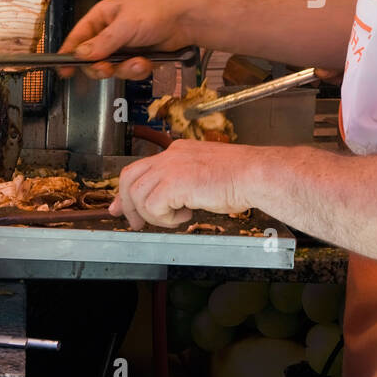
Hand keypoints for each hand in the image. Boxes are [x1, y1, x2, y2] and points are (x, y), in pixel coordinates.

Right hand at [58, 0, 186, 78]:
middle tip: (107, 69)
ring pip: (112, 69)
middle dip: (101, 67)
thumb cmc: (157, 11)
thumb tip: (80, 55)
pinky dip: (138, 70)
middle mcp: (111, 33)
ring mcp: (125, 47)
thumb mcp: (125, 26)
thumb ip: (102, 43)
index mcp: (102, 17)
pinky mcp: (139, 58)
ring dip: (124, 69)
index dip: (69, 54)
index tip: (63, 70)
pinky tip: (146, 63)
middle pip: (93, 59)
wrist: (188, 20)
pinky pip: (130, 72)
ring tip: (138, 63)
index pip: (78, 37)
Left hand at [109, 140, 252, 229]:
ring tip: (177, 219)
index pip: (140, 168)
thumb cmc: (240, 178)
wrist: (255, 174)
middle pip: (129, 178)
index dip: (127, 191)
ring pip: (138, 195)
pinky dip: (166, 218)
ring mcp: (171, 167)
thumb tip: (168, 203)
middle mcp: (170, 156)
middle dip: (127, 205)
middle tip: (136, 224)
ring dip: (154, 215)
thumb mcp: (204, 178)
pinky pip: (153, 206)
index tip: (121, 208)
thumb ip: (182, 187)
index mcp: (178, 152)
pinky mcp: (175, 182)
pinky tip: (185, 216)